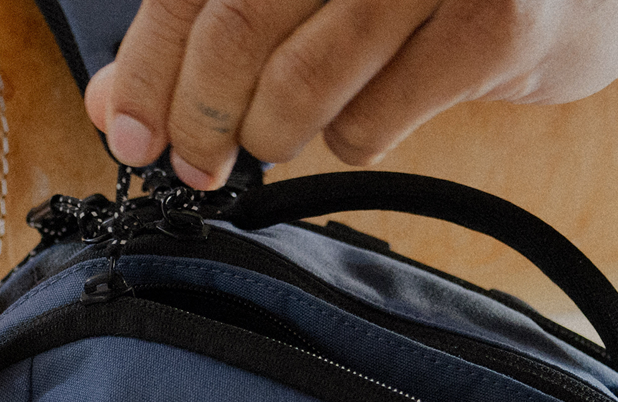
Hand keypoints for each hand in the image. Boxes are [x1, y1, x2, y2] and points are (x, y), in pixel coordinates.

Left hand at [83, 0, 617, 188]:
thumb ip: (218, 25)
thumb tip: (116, 103)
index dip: (149, 65)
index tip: (128, 132)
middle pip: (237, 23)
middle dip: (196, 113)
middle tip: (189, 161)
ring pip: (298, 81)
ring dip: (265, 135)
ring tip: (268, 141)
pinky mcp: (501, 25)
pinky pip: (369, 119)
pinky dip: (348, 137)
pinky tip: (368, 116)